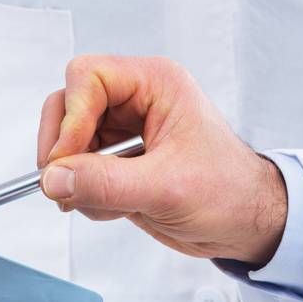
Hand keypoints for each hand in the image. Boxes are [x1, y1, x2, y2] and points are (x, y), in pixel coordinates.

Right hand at [36, 55, 287, 265]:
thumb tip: (55, 178)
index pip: (89, 76)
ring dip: (74, 176)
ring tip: (103, 203)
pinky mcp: (118, 159)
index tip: (64, 159)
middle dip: (64, 148)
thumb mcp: (166, 188)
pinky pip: (79, 168)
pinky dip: (84, 192)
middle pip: (69, 104)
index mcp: (156, 83)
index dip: (71, 117)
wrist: (247, 224)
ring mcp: (125, 129)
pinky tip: (115, 209)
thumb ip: (106, 183)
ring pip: (69, 140)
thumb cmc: (229, 193)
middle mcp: (137, 99)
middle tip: (63, 185)